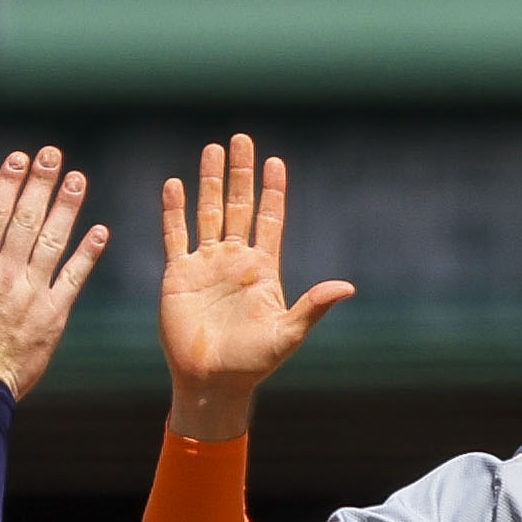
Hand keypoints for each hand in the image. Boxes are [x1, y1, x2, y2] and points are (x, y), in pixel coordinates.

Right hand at [0, 148, 110, 400]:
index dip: (8, 183)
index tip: (20, 158)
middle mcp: (5, 275)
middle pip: (26, 220)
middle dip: (41, 184)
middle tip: (54, 155)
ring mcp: (32, 294)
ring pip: (53, 243)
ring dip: (67, 209)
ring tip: (78, 179)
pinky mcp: (54, 317)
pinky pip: (74, 279)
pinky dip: (88, 255)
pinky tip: (100, 231)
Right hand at [160, 137, 356, 440]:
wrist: (212, 382)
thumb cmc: (253, 363)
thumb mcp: (288, 334)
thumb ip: (313, 307)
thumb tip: (347, 287)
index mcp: (263, 270)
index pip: (270, 220)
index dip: (273, 191)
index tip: (275, 162)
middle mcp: (235, 260)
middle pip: (239, 206)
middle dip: (240, 174)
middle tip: (241, 139)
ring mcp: (206, 264)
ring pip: (208, 212)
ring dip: (209, 182)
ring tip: (212, 150)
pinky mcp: (178, 274)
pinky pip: (175, 235)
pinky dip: (174, 210)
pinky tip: (174, 185)